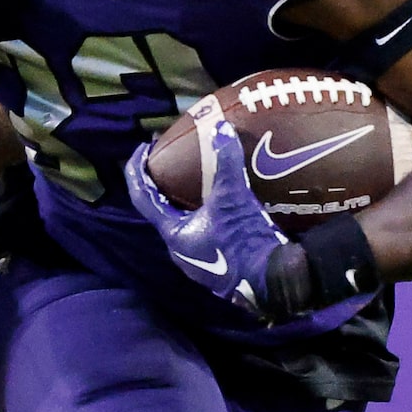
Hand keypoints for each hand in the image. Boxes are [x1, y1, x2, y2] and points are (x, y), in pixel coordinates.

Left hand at [126, 109, 288, 318]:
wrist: (273, 282)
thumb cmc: (244, 242)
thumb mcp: (234, 198)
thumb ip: (226, 163)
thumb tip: (221, 129)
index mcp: (173, 234)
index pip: (143, 197)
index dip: (138, 170)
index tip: (143, 147)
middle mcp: (179, 250)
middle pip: (163, 210)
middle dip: (165, 185)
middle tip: (173, 160)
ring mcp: (198, 261)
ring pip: (186, 224)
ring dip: (188, 202)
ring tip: (199, 179)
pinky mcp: (218, 266)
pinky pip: (206, 233)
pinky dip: (208, 215)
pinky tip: (225, 205)